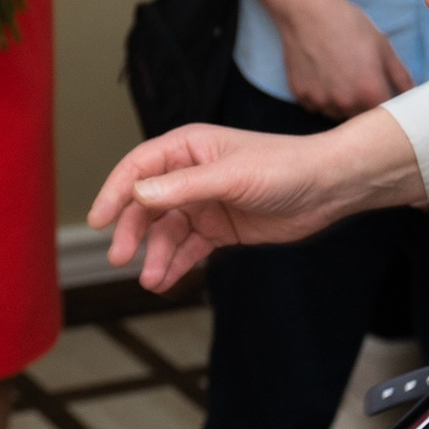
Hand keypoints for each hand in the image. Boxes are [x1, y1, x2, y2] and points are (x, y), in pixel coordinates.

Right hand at [87, 109, 426, 291]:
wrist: (330, 187)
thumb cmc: (284, 167)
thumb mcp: (230, 177)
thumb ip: (182, 187)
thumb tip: (137, 195)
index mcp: (189, 148)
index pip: (138, 168)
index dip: (115, 192)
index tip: (99, 221)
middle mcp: (192, 173)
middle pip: (148, 203)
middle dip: (133, 231)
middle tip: (120, 257)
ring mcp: (207, 202)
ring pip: (168, 231)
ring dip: (157, 254)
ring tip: (152, 280)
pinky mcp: (223, 228)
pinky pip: (190, 247)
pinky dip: (177, 263)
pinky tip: (167, 279)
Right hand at [271, 0, 414, 116]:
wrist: (308, 11)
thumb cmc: (349, 25)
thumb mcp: (383, 46)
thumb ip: (401, 77)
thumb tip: (414, 97)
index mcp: (371, 92)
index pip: (386, 115)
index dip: (387, 105)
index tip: (382, 93)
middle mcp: (346, 102)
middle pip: (361, 119)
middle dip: (364, 106)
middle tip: (359, 81)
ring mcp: (321, 101)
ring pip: (337, 114)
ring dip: (342, 105)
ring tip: (339, 78)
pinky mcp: (301, 96)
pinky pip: (316, 107)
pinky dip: (321, 98)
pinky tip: (322, 77)